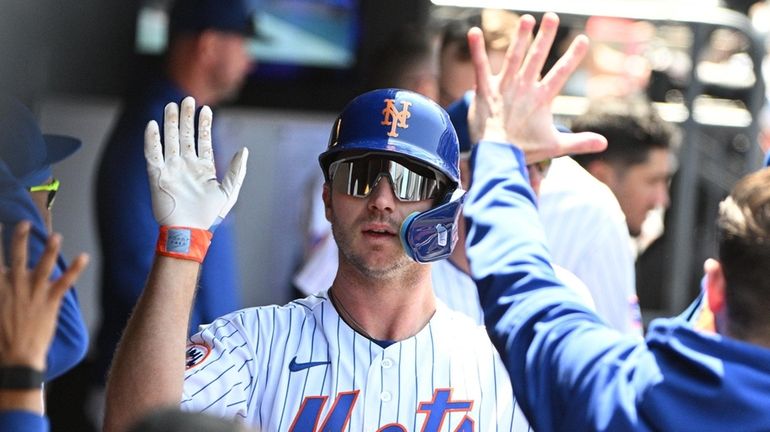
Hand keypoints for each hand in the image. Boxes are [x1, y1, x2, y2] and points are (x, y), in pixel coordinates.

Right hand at [0, 222, 87, 369]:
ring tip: (56, 236)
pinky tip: (84, 257)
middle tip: (24, 224)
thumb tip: (2, 281)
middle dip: (19, 239)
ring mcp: (33, 294)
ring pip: (43, 266)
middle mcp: (14, 288)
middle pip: (17, 258)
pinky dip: (76, 269)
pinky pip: (65, 282)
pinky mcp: (50, 302)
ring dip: (50, 250)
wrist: (16, 359)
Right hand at [144, 96, 248, 229]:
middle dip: (186, 118)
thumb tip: (243, 150)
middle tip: (187, 100)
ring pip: (169, 141)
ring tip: (171, 106)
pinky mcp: (157, 176)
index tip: (206, 109)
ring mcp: (171, 169)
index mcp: (203, 168)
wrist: (190, 232)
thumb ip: (236, 170)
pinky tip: (152, 125)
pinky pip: (152, 155)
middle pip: (184, 136)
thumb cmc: (210, 216)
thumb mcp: (229, 191)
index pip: (202, 140)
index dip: (203, 125)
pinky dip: (151, 140)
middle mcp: (186, 165)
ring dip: (169, 124)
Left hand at [468, 12, 606, 162]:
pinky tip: (473, 32)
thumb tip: (604, 143)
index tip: (583, 39)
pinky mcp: (484, 89)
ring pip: (513, 56)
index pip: (561, 73)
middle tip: (552, 16)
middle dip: (545, 36)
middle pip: (537, 57)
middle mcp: (524, 88)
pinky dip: (476, 49)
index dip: (572, 56)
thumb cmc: (524, 151)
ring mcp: (504, 86)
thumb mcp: (555, 146)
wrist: (497, 156)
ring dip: (520, 36)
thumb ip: (579, 142)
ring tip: (526, 18)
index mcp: (541, 98)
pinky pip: (480, 65)